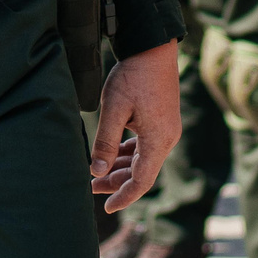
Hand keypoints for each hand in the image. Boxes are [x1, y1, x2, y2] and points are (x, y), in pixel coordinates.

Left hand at [90, 43, 181, 212]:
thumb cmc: (133, 76)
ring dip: (121, 169)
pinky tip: (111, 155)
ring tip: (97, 174)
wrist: (153, 48)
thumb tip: (97, 172)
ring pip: (143, 160)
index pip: (143, 181)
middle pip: (143, 173)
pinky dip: (128, 154)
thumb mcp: (114, 109)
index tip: (107, 208)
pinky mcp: (161, 122)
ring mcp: (166, 130)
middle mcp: (166, 138)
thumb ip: (105, 142)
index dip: (124, 197)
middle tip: (91, 188)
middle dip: (117, 183)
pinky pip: (145, 147)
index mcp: (158, 140)